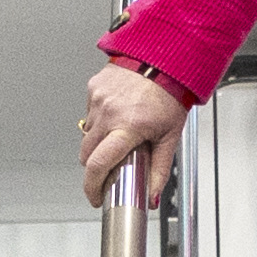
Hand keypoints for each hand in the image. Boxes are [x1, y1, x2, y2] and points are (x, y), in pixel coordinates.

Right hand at [81, 55, 191, 203]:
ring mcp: (98, 99)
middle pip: (86, 154)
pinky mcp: (93, 88)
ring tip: (118, 136)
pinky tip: (116, 115)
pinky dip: (99, 120)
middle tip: (109, 169)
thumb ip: (160, 169)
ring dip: (97, 142)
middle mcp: (109, 113)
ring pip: (87, 134)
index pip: (98, 165)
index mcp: (128, 127)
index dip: (92, 186)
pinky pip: (89, 113)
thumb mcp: (170, 136)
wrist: (164, 59)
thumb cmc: (170, 94)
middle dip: (94, 167)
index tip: (95, 196)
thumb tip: (152, 196)